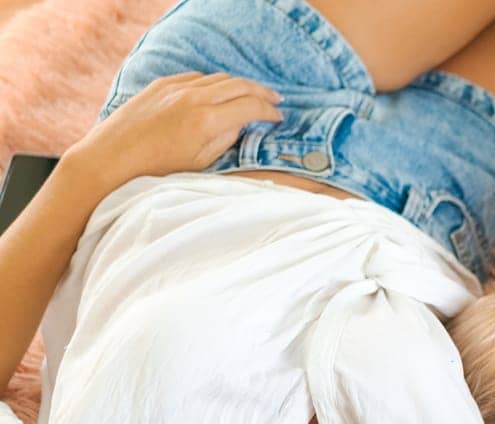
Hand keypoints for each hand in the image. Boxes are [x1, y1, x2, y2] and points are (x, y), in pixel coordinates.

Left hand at [65, 73, 280, 193]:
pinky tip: (219, 92)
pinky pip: (196, 77)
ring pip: (218, 78)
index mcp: (206, 120)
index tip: (279, 117)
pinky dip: (214, 82)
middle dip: (261, 92)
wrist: (110, 159)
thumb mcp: (200, 163)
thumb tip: (240, 125)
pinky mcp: (160, 85)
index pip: (249, 106)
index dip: (269, 111)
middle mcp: (193, 97)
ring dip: (240, 85)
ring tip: (252, 94)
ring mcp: (175, 87)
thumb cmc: (156, 170)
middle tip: (276, 100)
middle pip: (238, 85)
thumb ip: (225, 140)